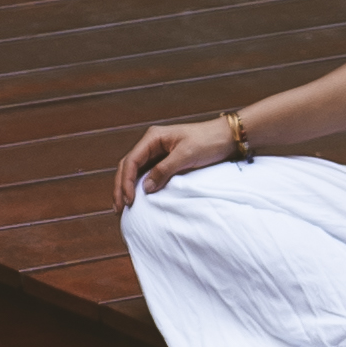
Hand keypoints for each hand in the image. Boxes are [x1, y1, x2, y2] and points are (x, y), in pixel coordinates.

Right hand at [117, 113, 249, 208]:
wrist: (227, 138)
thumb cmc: (208, 142)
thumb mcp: (186, 156)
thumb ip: (164, 171)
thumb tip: (145, 188)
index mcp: (153, 138)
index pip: (131, 161)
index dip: (126, 182)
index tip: (129, 200)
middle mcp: (151, 144)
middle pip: (128, 166)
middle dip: (121, 187)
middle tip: (119, 208)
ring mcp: (157, 152)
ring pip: (135, 171)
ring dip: (127, 187)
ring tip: (122, 206)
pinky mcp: (165, 160)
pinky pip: (146, 174)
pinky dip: (139, 186)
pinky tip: (136, 197)